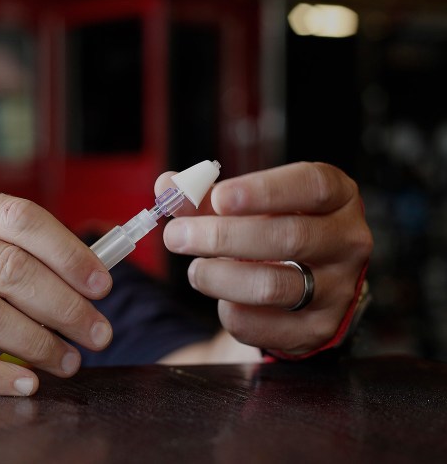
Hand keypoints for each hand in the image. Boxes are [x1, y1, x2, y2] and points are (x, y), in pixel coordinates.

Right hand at [0, 187, 113, 394]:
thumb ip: (2, 253)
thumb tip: (85, 275)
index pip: (19, 217)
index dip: (69, 252)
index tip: (103, 286)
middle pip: (8, 268)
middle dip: (65, 305)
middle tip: (99, 334)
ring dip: (37, 343)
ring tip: (68, 361)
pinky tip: (24, 384)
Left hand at [155, 161, 372, 355]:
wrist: (305, 283)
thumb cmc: (273, 229)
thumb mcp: (247, 205)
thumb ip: (206, 195)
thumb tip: (168, 186)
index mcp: (337, 197)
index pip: (312, 186)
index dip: (264, 190)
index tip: (219, 198)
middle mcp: (347, 241)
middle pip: (288, 237)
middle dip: (222, 236)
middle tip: (175, 236)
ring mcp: (338, 289)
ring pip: (272, 286)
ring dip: (218, 277)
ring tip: (195, 271)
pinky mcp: (318, 330)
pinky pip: (262, 325)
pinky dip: (230, 312)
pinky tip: (223, 298)